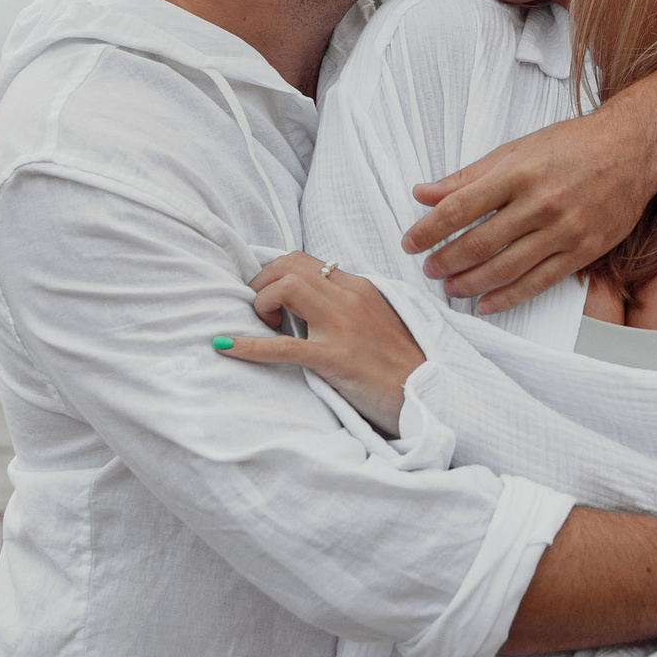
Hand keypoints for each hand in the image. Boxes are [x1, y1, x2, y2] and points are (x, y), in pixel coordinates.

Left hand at [215, 253, 424, 432]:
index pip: (307, 260)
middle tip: (259, 311)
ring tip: (262, 325)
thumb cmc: (403, 366)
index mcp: (361, 288)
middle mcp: (351, 298)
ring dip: (261, 302)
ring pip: (287, 286)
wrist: (431, 396)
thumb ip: (351, 308)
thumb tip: (313, 307)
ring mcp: (343, 326)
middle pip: (290, 265)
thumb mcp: (380, 322)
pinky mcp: (335, 358)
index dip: (277, 273)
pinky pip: (282, 346)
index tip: (270, 296)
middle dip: (262, 282)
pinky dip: (248, 345)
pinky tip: (225, 345)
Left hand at [402, 109, 656, 314]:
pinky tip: (485, 303)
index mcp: (518, 173)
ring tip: (450, 287)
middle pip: (479, 243)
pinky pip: (537, 282)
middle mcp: (540, 203)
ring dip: (470, 283)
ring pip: (505, 268)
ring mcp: (564, 231)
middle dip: (445, 261)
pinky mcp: (583, 251)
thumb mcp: (516, 150)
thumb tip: (423, 193)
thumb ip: (468, 176)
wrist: (633, 149)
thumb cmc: (572, 145)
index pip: (459, 208)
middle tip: (428, 269)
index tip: (410, 242)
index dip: (428, 230)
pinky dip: (507, 297)